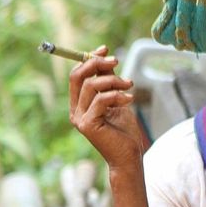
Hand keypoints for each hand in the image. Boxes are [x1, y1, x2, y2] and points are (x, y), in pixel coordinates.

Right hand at [69, 46, 143, 167]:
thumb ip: (109, 81)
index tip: (106, 49)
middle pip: (77, 76)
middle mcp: (75, 110)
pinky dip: (117, 95)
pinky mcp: (88, 125)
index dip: (89, 58)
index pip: (77, 74)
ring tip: (130, 85)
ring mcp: (79, 118)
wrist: (129, 157)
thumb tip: (106, 57)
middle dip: (97, 63)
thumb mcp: (117, 99)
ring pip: (91, 86)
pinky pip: (101, 100)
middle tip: (116, 61)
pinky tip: (130, 99)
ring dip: (114, 80)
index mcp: (79, 103)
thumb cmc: (124, 131)